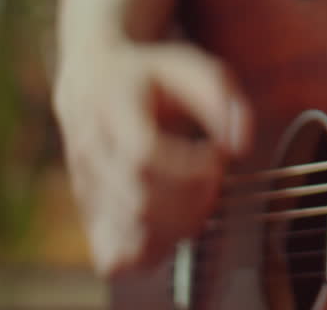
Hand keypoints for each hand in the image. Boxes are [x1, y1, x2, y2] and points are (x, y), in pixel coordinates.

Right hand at [53, 40, 250, 274]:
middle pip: (140, 202)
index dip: (189, 168)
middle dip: (195, 200)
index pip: (143, 155)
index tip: (216, 156)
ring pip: (131, 236)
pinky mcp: (91, 213)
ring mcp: (87, 188)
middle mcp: (91, 152)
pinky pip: (115, 259)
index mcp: (112, 109)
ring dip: (182, 228)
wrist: (93, 79)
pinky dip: (153, 253)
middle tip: (215, 177)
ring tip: (200, 198)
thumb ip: (222, 98)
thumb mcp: (191, 66)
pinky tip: (173, 223)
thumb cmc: (151, 75)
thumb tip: (240, 145)